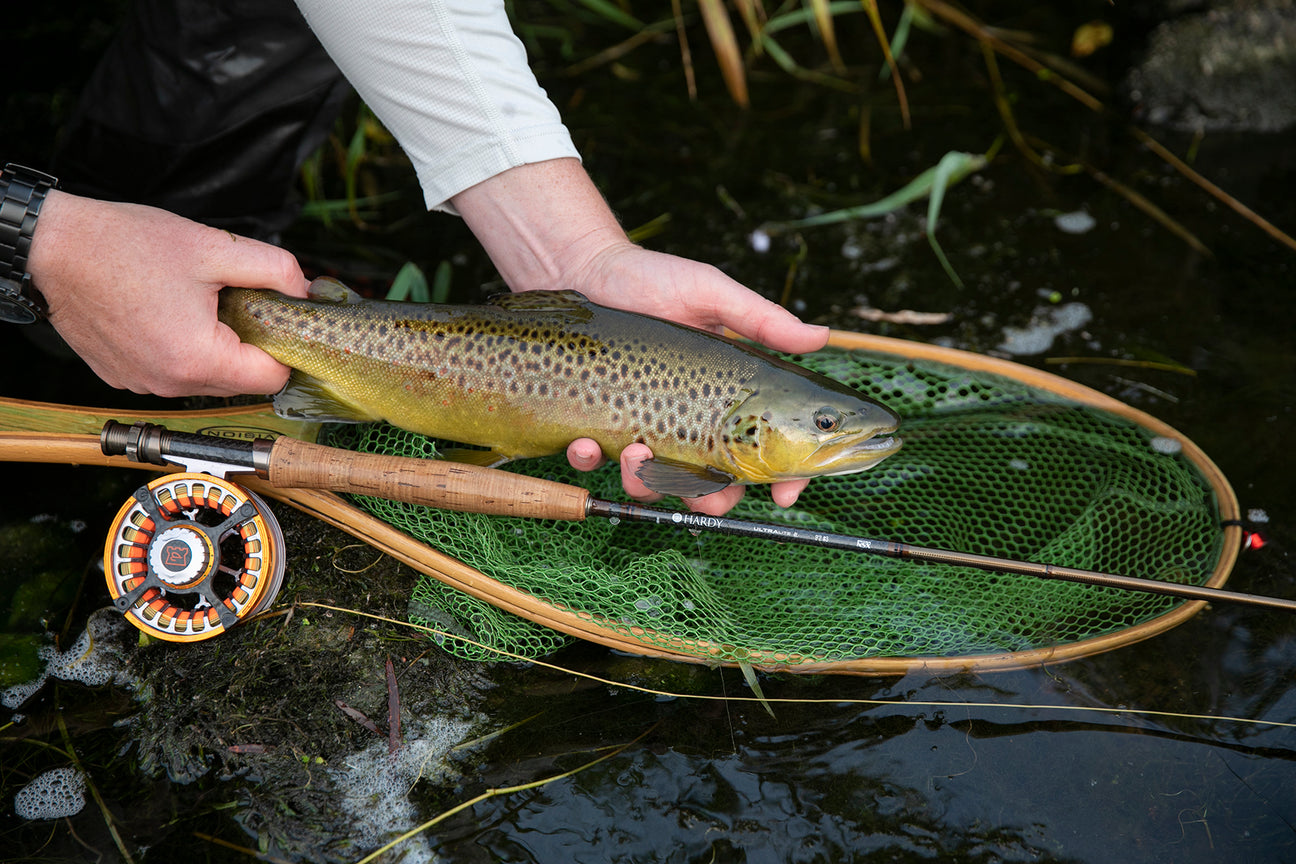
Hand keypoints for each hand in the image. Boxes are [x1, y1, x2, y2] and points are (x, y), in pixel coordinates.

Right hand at [27, 191, 309, 396]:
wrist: (52, 247)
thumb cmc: (124, 245)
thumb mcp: (215, 247)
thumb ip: (274, 270)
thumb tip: (306, 290)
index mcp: (198, 358)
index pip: (273, 378)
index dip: (287, 348)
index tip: (282, 320)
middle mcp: (170, 383)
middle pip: (241, 381)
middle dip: (252, 345)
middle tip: (240, 302)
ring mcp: (143, 384)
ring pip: (208, 378)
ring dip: (216, 347)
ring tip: (199, 303)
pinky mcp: (124, 376)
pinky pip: (172, 372)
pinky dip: (182, 348)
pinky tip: (168, 312)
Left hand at [453, 159, 827, 512]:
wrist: (582, 268)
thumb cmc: (651, 278)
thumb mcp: (710, 293)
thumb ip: (760, 320)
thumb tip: (820, 336)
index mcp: (723, 397)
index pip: (766, 449)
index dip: (783, 478)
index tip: (783, 493)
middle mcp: (684, 420)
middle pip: (710, 486)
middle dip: (710, 501)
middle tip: (703, 494)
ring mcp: (638, 426)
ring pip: (650, 484)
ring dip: (644, 483)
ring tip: (634, 453)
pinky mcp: (594, 424)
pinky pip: (592, 462)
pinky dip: (589, 460)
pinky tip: (586, 443)